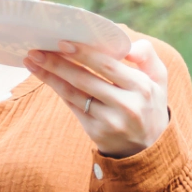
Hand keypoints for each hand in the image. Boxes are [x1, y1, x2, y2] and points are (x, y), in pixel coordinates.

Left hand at [26, 38, 171, 157]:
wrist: (149, 148)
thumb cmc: (150, 104)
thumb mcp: (159, 79)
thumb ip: (147, 56)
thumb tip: (128, 46)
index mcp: (142, 88)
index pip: (108, 67)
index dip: (84, 54)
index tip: (62, 42)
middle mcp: (126, 106)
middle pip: (85, 80)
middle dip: (57, 63)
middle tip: (36, 50)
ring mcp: (109, 121)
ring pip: (74, 94)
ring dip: (50, 77)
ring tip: (32, 62)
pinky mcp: (96, 132)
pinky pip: (73, 107)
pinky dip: (59, 91)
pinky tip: (46, 78)